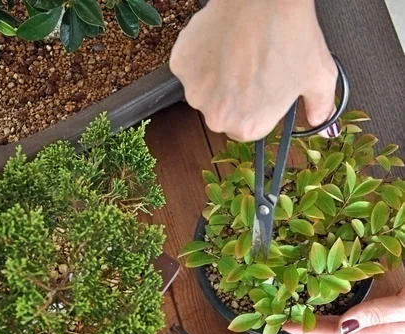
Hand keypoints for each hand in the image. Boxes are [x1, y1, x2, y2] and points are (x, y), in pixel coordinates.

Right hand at [170, 0, 338, 140]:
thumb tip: (322, 123)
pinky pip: (191, 67)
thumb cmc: (290, 35)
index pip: (247, 128)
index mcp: (248, 127)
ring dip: (218, 77)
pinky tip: (223, 42)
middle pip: (224, 112)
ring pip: (206, 90)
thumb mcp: (319, 77)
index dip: (257, 107)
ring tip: (239, 51)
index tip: (263, 89)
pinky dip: (203, 57)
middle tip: (252, 66)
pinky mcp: (181, 65)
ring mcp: (195, 91)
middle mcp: (217, 117)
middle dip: (235, 94)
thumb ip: (321, 108)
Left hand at [283, 289, 404, 333]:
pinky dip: (334, 308)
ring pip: (343, 323)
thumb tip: (344, 325)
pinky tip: (326, 301)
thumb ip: (377, 315)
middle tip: (283, 318)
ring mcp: (382, 319)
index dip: (309, 331)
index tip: (286, 325)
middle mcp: (378, 328)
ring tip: (297, 312)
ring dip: (319, 319)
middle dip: (308, 327)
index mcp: (381, 331)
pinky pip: (353, 312)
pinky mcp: (386, 306)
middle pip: (335, 332)